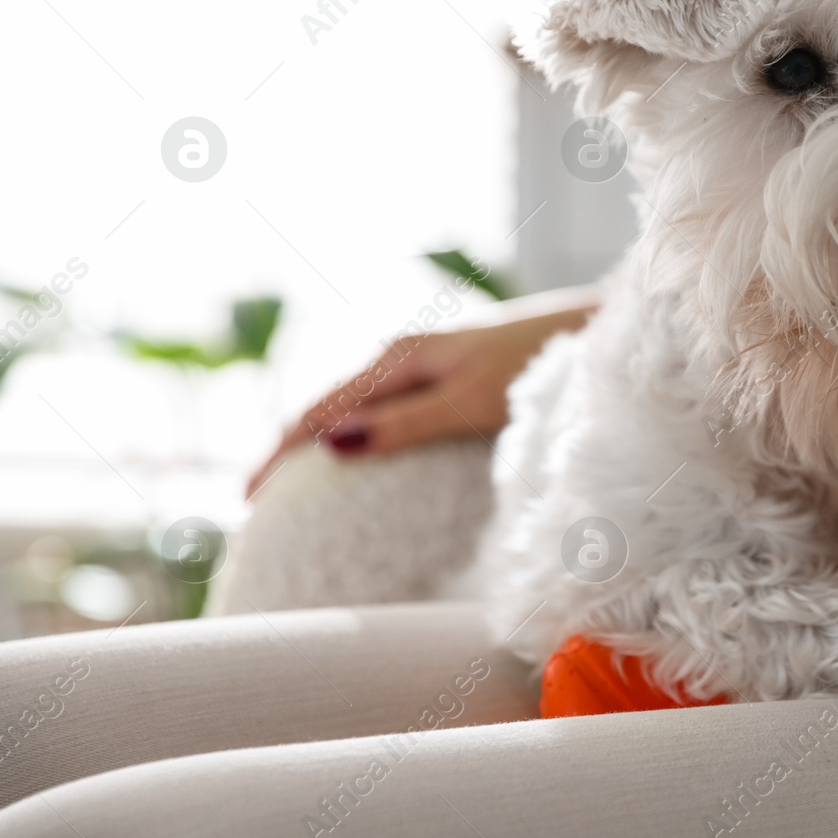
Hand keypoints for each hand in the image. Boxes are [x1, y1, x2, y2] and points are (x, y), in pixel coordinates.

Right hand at [245, 287, 597, 496]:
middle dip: (290, 452)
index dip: (279, 456)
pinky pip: (386, 409)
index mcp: (398, 358)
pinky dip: (360, 436)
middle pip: (328, 408)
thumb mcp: (468, 402)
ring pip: (356, 408)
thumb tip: (330, 445)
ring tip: (299, 491)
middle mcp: (403, 355)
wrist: (589, 330)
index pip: (317, 412)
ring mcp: (426, 363)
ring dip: (323, 445)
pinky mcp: (450, 374)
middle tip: (261, 507)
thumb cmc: (536, 365)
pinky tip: (362, 461)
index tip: (248, 501)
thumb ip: (404, 424)